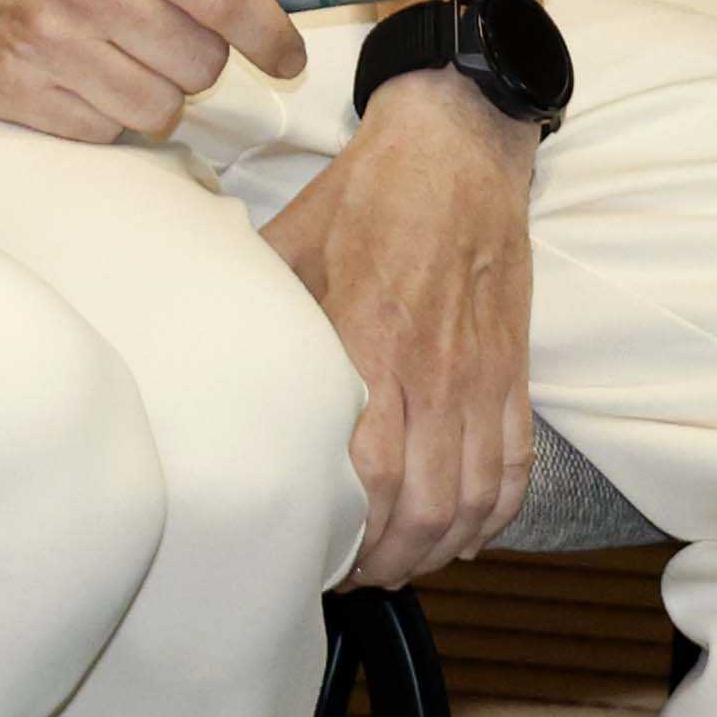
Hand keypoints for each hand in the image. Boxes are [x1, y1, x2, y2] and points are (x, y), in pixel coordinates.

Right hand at [0, 0, 304, 142]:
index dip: (273, 34)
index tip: (287, 55)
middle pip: (203, 63)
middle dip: (199, 58)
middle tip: (165, 35)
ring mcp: (52, 45)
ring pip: (162, 110)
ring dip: (157, 93)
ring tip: (121, 57)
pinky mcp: (23, 94)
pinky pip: (111, 133)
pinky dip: (111, 115)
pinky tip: (85, 77)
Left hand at [259, 73, 540, 585]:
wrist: (458, 143)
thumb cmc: (368, 193)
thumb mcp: (291, 244)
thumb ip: (261, 312)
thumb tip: (200, 353)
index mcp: (370, 340)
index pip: (367, 475)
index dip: (345, 534)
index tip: (312, 551)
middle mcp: (432, 370)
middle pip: (422, 508)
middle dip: (388, 563)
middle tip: (351, 574)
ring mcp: (481, 376)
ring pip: (472, 500)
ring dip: (438, 549)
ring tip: (399, 563)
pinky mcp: (514, 370)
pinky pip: (516, 467)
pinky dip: (493, 516)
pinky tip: (462, 532)